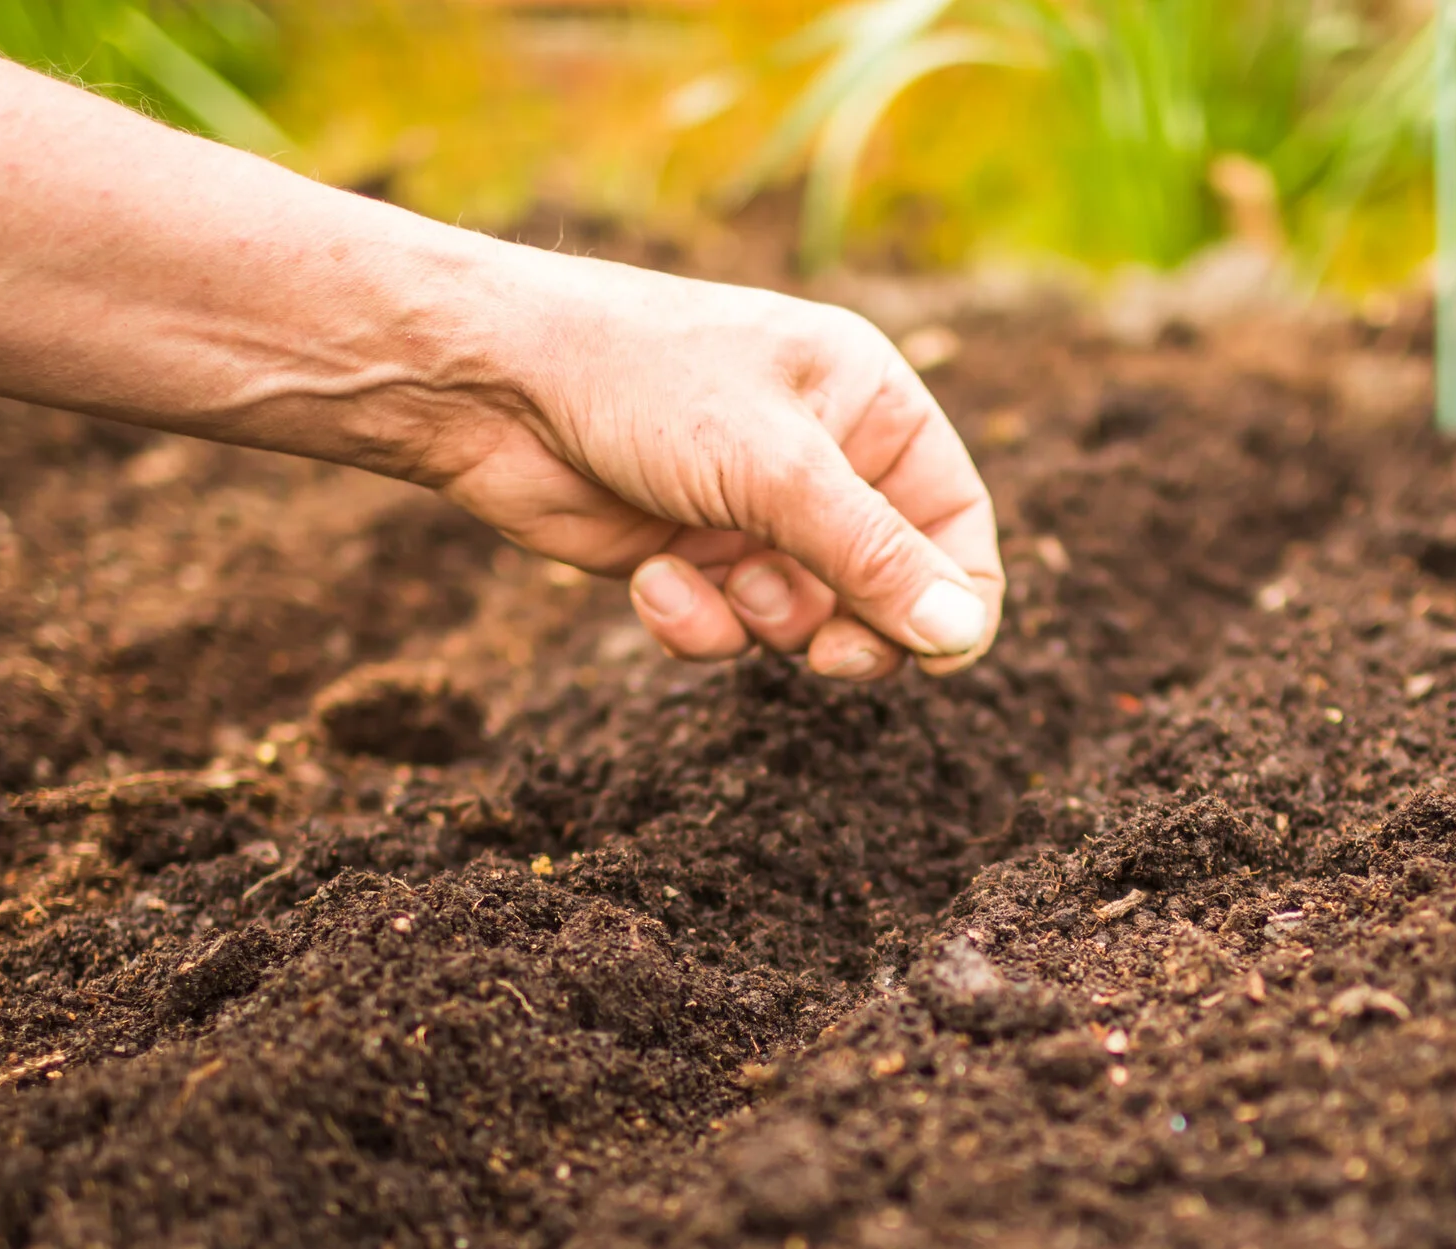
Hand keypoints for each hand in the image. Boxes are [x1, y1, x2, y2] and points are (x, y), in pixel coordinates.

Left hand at [430, 254, 1001, 680]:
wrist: (492, 386)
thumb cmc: (641, 383)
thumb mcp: (775, 468)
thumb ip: (874, 558)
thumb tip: (963, 638)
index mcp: (871, 405)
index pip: (956, 524)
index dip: (954, 599)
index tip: (928, 659)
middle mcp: (823, 459)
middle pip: (888, 590)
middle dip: (848, 625)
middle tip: (820, 653)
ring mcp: (754, 512)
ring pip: (805, 621)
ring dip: (761, 621)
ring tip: (715, 576)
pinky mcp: (690, 555)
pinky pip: (728, 629)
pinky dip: (694, 622)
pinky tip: (649, 582)